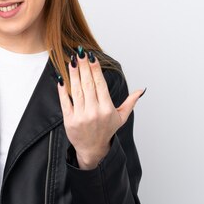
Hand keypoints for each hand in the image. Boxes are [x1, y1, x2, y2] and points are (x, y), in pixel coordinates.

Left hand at [57, 48, 144, 169]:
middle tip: (80, 53)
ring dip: (73, 74)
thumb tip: (141, 90)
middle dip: (84, 67)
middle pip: (88, 85)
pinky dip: (62, 90)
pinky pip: (65, 102)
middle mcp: (94, 112)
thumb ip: (130, 102)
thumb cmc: (106, 131)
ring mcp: (81, 116)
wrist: (92, 149)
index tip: (92, 57)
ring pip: (76, 91)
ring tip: (72, 61)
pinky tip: (61, 78)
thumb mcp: (121, 117)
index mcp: (107, 109)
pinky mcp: (69, 120)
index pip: (100, 85)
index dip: (96, 70)